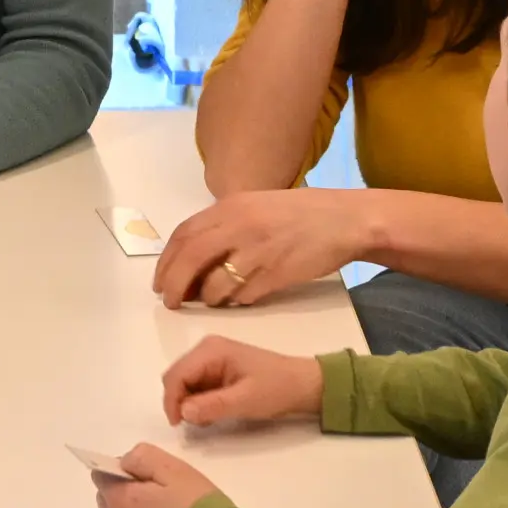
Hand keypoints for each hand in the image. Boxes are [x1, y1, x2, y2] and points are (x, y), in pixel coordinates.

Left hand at [92, 443, 223, 507]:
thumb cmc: (196, 506)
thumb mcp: (173, 468)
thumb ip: (141, 457)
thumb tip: (124, 462)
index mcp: (119, 499)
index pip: (101, 475)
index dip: (121, 469)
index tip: (146, 472)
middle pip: (108, 499)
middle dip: (123, 490)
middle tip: (158, 490)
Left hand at [152, 187, 374, 309]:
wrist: (347, 220)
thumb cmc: (302, 214)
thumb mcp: (258, 206)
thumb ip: (226, 224)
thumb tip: (194, 255)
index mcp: (232, 206)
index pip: (184, 235)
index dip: (166, 261)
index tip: (159, 280)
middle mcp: (240, 226)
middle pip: (190, 260)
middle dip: (173, 285)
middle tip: (169, 301)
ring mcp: (258, 251)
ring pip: (214, 284)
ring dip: (206, 299)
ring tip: (209, 301)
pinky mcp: (276, 275)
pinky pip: (243, 297)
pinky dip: (235, 302)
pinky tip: (239, 299)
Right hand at [162, 335, 324, 427]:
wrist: (304, 385)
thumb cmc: (276, 389)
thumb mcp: (245, 400)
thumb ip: (212, 405)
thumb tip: (182, 411)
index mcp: (211, 350)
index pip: (176, 375)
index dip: (171, 400)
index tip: (178, 425)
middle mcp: (206, 349)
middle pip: (176, 377)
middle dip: (179, 401)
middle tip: (194, 423)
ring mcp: (212, 359)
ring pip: (184, 383)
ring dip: (189, 403)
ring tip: (208, 419)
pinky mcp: (217, 370)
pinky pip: (196, 386)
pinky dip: (198, 402)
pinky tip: (213, 413)